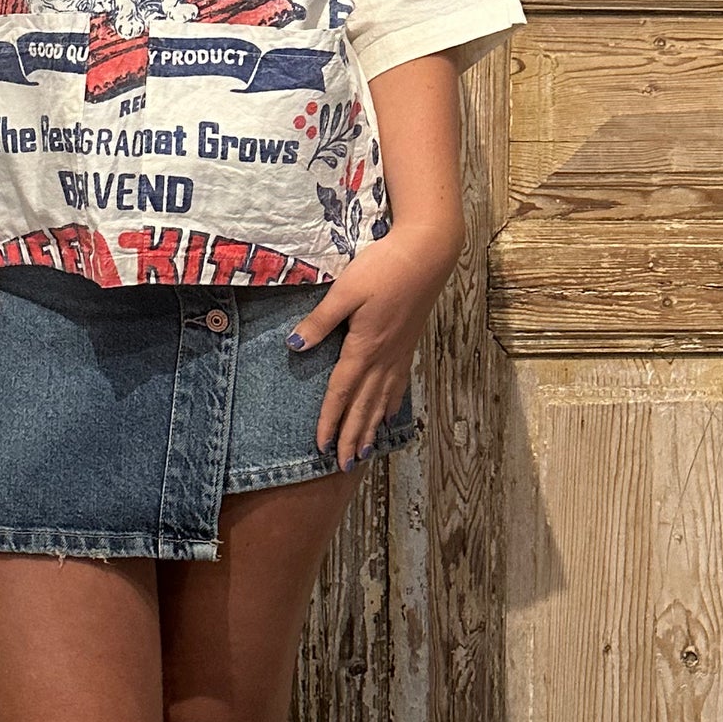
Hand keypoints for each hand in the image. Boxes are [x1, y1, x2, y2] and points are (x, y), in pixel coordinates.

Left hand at [285, 220, 460, 467]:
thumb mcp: (345, 291)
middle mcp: (383, 358)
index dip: (331, 421)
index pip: (342, 392)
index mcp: (364, 347)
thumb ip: (320, 321)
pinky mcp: (409, 344)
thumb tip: (295, 346)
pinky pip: (398, 385)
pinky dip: (390, 405)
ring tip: (364, 452)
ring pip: (383, 400)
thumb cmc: (383, 268)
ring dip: (371, 428)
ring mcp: (399, 353)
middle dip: (353, 437)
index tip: (322, 447)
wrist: (427, 255)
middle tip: (344, 466)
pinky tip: (388, 413)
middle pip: (364, 406)